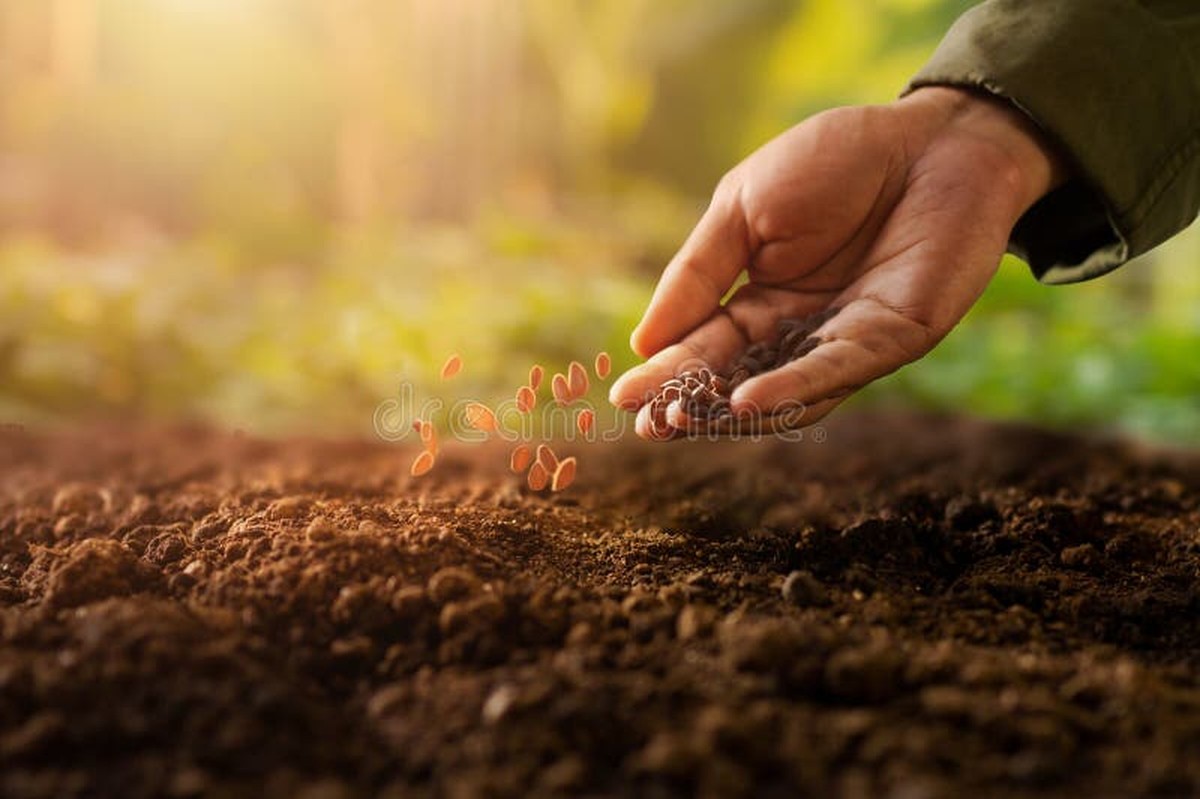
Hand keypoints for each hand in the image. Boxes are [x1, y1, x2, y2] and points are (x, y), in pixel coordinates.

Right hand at [609, 87, 1065, 437]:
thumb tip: (642, 341)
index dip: (664, 370)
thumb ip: (697, 272)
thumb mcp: (742, 208)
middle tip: (644, 425)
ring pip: (781, 392)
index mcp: (759, 297)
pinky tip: (744, 402)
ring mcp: (844, 340)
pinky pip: (834, 371)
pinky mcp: (891, 339)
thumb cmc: (835, 161)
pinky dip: (790, 388)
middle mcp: (799, 330)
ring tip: (679, 422)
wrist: (930, 138)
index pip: (703, 345)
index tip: (622, 395)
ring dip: (729, 413)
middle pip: (734, 378)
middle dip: (688, 402)